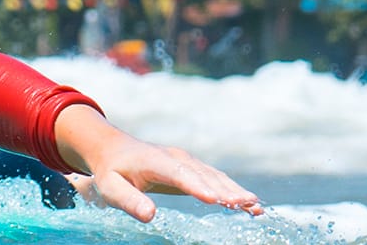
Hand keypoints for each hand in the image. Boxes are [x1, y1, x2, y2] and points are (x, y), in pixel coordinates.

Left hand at [54, 105, 263, 221]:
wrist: (114, 150)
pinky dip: (233, 191)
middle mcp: (176, 158)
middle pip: (204, 175)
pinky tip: (250, 205)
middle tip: (247, 204)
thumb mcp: (111, 188)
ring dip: (235, 191)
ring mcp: (187, 162)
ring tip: (255, 206)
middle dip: (226, 190)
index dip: (197, 186)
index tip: (215, 199)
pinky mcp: (193, 169)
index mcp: (155, 161)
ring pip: (215, 177)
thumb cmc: (111, 172)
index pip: (179, 173)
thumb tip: (150, 215)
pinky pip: (216, 180)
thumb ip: (129, 201)